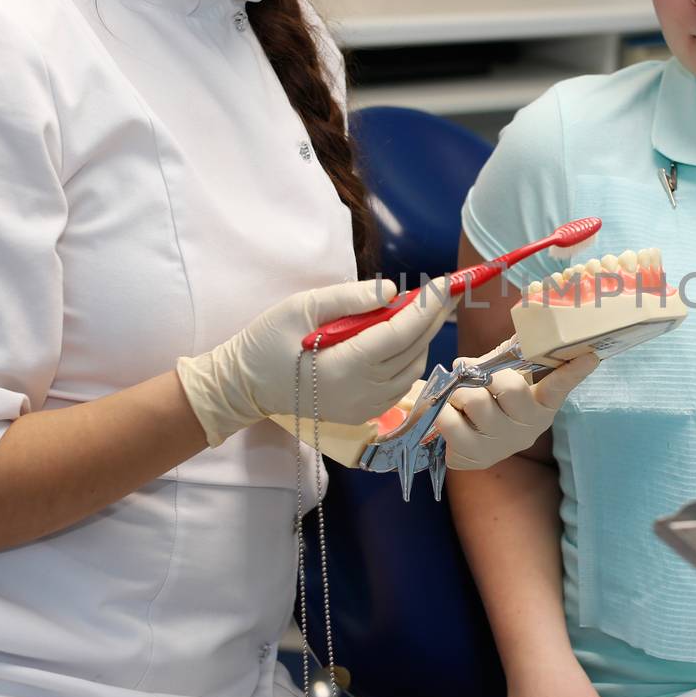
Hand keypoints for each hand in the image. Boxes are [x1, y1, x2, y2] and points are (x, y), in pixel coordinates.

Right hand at [177, 278, 453, 445]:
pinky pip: (401, 383)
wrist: (245, 386)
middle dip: (434, 317)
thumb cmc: (267, 342)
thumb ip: (348, 298)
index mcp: (346, 366)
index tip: (446, 284)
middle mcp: (363, 392)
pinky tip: (403, 337)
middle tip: (449, 290)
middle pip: (414, 349)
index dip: (427, 307)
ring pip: (413, 368)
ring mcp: (366, 407)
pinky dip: (410, 358)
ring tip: (422, 310)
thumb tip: (393, 291)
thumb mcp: (300, 308)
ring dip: (423, 338)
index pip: (401, 333)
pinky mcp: (365, 412)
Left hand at [433, 340, 598, 469]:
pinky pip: (449, 422)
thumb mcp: (505, 376)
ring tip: (458, 397)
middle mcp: (530, 428)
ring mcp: (503, 445)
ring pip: (475, 400)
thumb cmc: (491, 400)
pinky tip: (450, 415)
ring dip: (458, 392)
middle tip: (472, 377)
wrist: (466, 440)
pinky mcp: (475, 458)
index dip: (573, 371)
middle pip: (509, 387)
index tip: (590, 356)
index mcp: (542, 404)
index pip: (560, 386)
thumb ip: (513, 353)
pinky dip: (442, 411)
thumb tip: (528, 323)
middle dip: (484, 376)